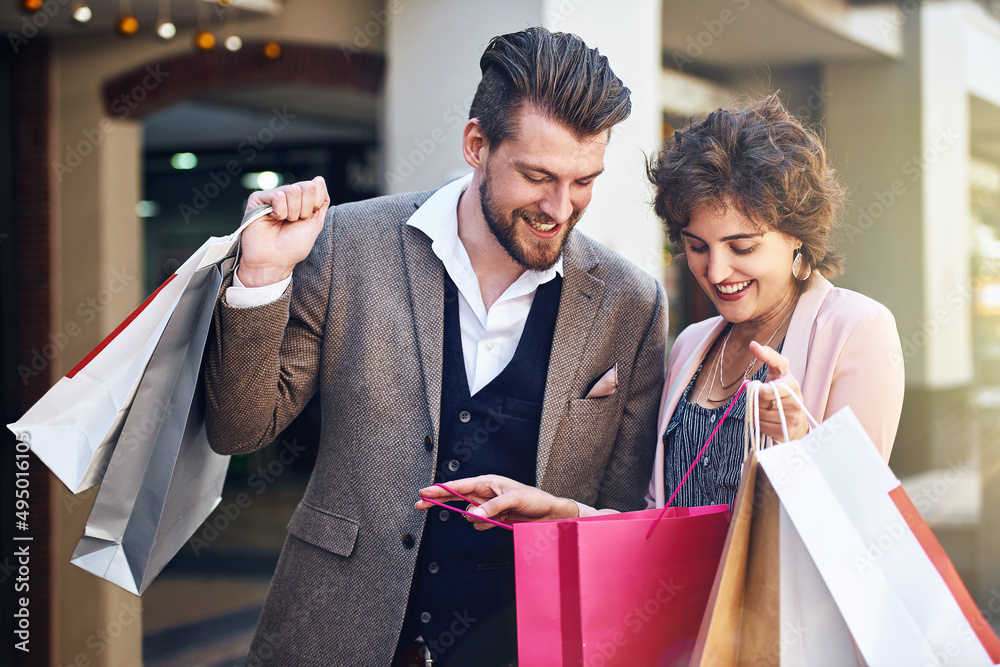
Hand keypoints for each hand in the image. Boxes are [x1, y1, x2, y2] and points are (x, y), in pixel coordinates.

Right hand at [236, 176, 329, 286]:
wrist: (274, 261)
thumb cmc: (292, 246)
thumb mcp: (315, 223)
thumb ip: (321, 201)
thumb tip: (319, 179)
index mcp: (301, 200)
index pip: (316, 186)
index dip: (315, 205)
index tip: (306, 219)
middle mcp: (287, 196)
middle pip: (306, 186)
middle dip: (304, 209)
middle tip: (293, 222)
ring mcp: (272, 196)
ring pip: (293, 191)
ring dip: (291, 213)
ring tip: (282, 222)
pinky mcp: (257, 199)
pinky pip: (277, 196)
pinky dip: (279, 212)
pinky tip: (272, 219)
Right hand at [415, 475, 578, 530]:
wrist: (548, 514)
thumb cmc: (534, 499)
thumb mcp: (513, 499)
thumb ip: (491, 506)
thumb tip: (473, 514)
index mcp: (487, 482)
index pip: (459, 486)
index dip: (440, 489)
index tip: (424, 492)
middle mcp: (485, 492)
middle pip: (455, 497)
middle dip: (439, 500)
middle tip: (420, 504)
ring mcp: (487, 505)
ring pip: (469, 514)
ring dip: (479, 518)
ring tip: (500, 515)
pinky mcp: (492, 517)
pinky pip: (479, 524)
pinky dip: (487, 525)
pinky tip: (502, 521)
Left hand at [749, 341, 808, 441]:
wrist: (796, 424)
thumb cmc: (781, 395)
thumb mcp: (777, 375)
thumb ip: (768, 359)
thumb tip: (753, 344)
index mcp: (790, 381)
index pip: (777, 367)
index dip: (766, 357)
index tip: (753, 346)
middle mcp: (796, 396)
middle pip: (761, 394)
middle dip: (755, 397)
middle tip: (761, 398)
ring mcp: (794, 414)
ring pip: (759, 412)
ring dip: (756, 412)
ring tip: (767, 410)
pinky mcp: (788, 429)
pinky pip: (761, 425)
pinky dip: (759, 423)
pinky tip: (769, 420)